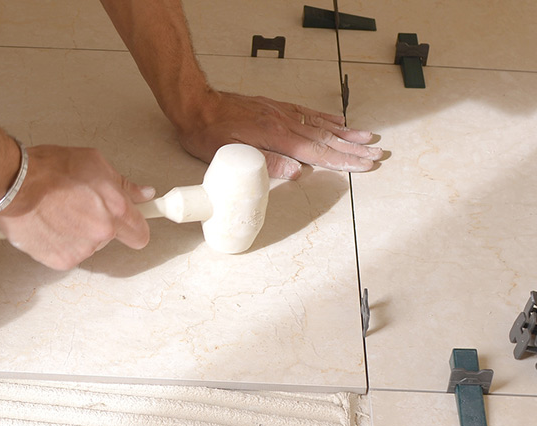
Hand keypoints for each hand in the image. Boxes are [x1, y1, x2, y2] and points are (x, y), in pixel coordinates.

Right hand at [0, 145, 153, 269]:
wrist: (13, 184)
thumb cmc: (49, 168)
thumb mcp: (93, 162)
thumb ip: (123, 184)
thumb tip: (144, 193)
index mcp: (115, 209)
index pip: (140, 233)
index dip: (135, 227)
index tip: (130, 224)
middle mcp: (101, 233)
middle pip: (111, 238)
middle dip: (101, 225)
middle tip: (80, 207)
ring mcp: (81, 249)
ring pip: (88, 246)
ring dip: (78, 233)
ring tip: (58, 212)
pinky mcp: (61, 260)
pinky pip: (68, 253)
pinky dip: (60, 243)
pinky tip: (49, 225)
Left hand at [179, 91, 383, 179]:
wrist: (196, 105)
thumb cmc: (208, 132)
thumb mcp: (231, 153)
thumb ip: (267, 162)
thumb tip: (297, 172)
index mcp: (277, 136)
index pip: (318, 152)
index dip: (342, 160)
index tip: (364, 165)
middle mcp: (284, 122)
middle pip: (326, 138)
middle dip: (353, 149)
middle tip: (376, 155)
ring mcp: (281, 113)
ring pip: (320, 125)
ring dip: (346, 133)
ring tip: (367, 138)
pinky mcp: (275, 108)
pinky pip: (307, 113)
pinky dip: (325, 118)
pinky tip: (338, 120)